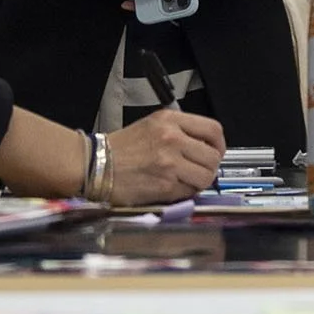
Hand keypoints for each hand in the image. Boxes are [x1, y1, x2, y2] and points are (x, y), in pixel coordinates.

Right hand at [106, 109, 224, 203]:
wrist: (95, 165)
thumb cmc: (120, 148)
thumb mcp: (152, 125)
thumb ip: (180, 131)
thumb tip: (204, 147)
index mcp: (170, 120)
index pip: (213, 129)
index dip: (219, 144)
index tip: (214, 152)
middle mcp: (172, 138)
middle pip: (213, 156)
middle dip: (209, 167)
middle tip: (198, 170)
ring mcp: (170, 162)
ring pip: (206, 176)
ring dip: (199, 182)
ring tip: (184, 180)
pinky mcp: (165, 185)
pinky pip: (189, 192)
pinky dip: (184, 193)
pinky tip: (170, 188)